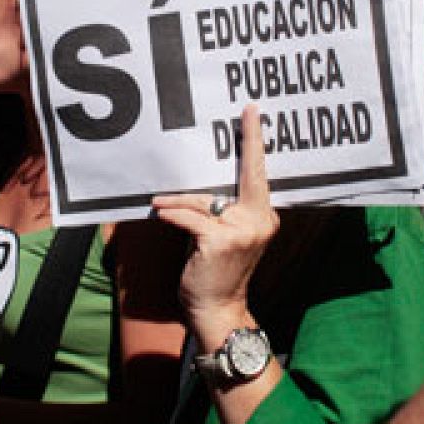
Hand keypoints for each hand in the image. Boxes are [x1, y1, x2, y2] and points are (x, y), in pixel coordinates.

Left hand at [151, 104, 278, 334]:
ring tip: (160, 204)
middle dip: (247, 143)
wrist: (217, 310)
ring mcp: (242, 231)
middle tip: (245, 113)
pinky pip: (190, 218)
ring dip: (177, 202)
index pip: (259, 175)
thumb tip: (198, 187)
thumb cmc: (215, 271)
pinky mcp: (220, 241)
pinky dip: (172, 216)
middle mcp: (259, 221)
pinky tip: (161, 214)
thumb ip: (222, 211)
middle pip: (244, 176)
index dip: (256, 142)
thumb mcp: (225, 236)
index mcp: (263, 217)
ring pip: (204, 201)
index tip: (253, 112)